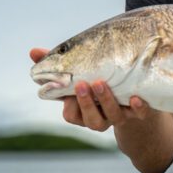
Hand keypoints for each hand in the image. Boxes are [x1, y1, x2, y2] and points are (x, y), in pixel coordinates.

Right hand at [30, 48, 151, 131]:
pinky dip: (138, 108)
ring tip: (102, 83)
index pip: (71, 116)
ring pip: (113, 117)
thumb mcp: (76, 73)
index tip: (71, 87)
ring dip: (107, 101)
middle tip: (84, 84)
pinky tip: (135, 97)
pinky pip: (139, 114)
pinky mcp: (137, 111)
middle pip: (92, 120)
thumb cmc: (94, 80)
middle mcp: (100, 118)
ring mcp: (118, 116)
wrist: (129, 88)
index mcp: (82, 112)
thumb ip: (56, 64)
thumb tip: (33, 51)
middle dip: (87, 103)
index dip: (71, 105)